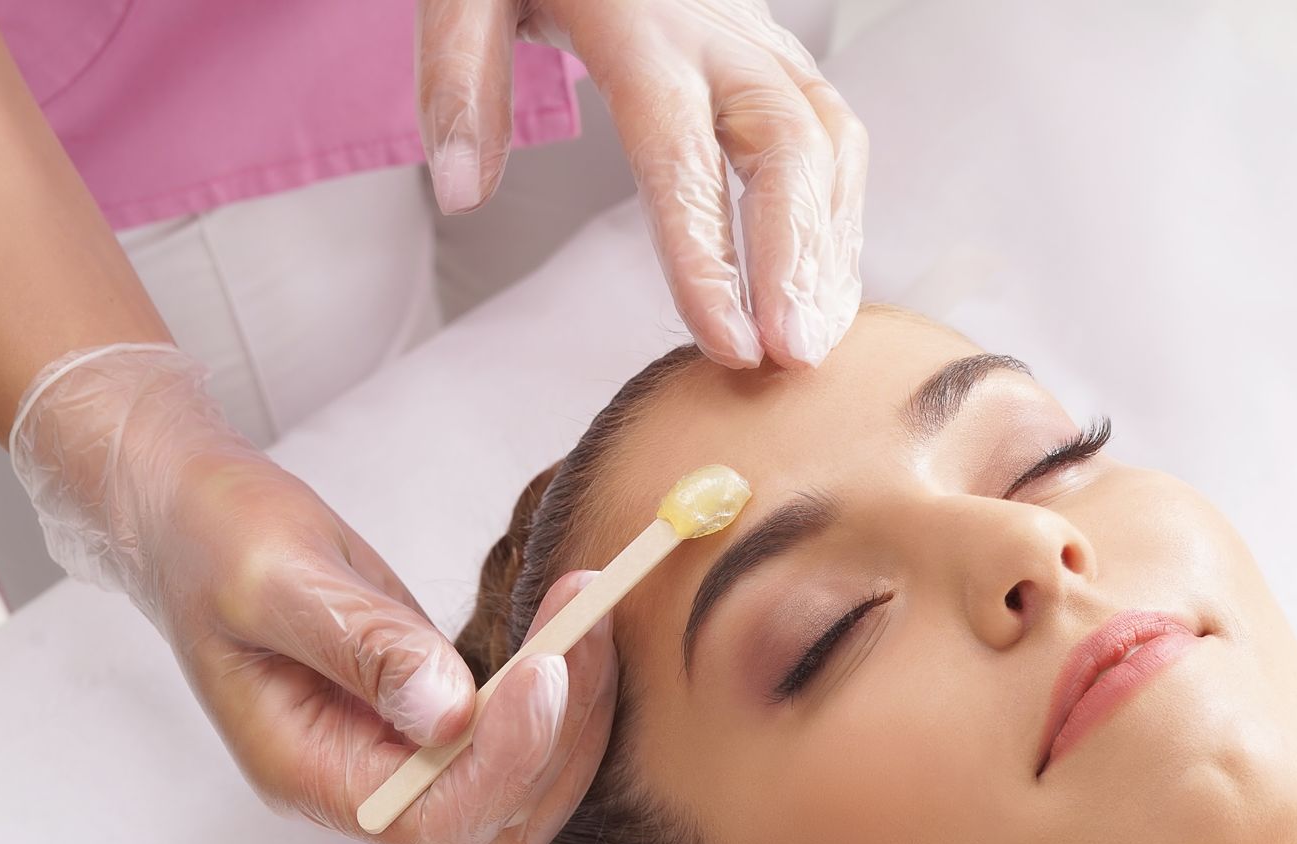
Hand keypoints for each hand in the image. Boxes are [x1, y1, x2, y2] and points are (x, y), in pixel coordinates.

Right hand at [9, 345, 617, 843]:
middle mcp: (366, 781)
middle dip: (561, 732)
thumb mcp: (275, 581)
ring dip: (577, 707)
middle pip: (499, 816)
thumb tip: (450, 713)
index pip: (433, 819)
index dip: (505, 761)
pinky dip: (566, 684)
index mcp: (310, 774)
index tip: (547, 668)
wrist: (198, 517)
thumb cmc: (215, 543)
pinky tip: (576, 616)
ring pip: (528, 780)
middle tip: (586, 627)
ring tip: (589, 609)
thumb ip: (363, 647)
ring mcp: (407, 751)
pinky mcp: (441, 711)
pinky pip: (525, 730)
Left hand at [415, 0, 865, 369]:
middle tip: (793, 357)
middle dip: (798, 260)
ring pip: (828, 144)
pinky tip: (822, 291)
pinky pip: (835, 138)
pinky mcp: (781, 55)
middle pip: (789, 148)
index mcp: (639, 25)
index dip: (710, 257)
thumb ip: (459, 86)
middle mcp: (720, 33)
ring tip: (814, 343)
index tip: (728, 345)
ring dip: (829, 250)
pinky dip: (838, 221)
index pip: (681, 154)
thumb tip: (464, 195)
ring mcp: (762, 41)